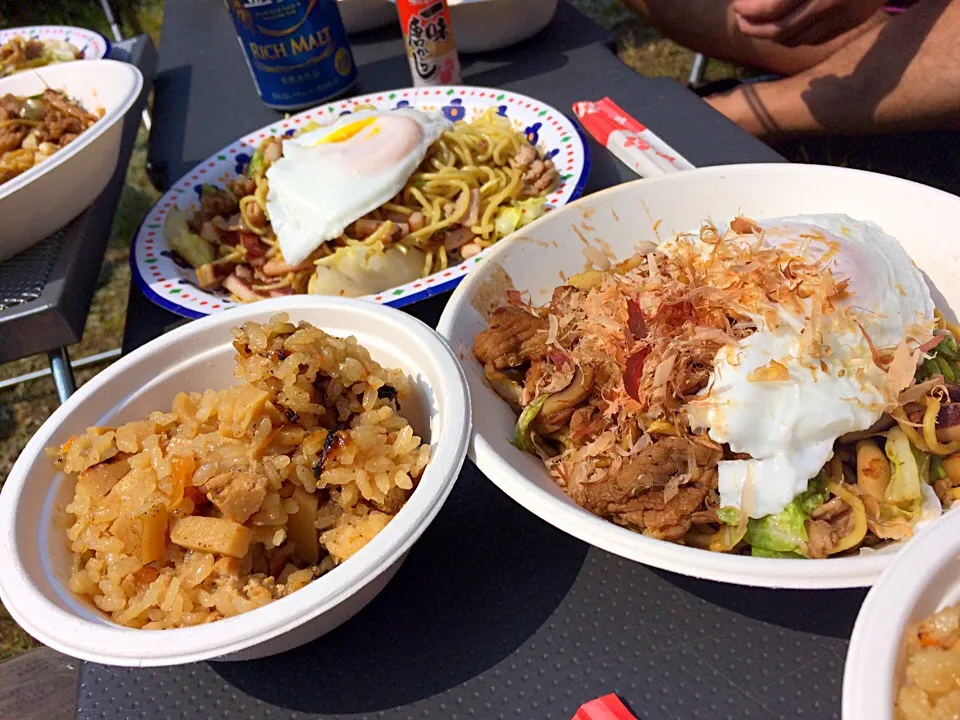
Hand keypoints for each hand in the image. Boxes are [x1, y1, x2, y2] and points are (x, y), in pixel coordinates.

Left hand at [732, 0, 885, 44]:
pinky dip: (793, 38)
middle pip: (781, 31)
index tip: (738, 7)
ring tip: (756, 26)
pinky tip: (783, 29)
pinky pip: (815, 40)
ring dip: (771, 37)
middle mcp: (831, 0)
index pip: (773, 8)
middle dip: (755, 29)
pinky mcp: (854, 21)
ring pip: (796, 40)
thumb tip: (754, 0)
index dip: (750, 11)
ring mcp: (845, 14)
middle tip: (741, 21)